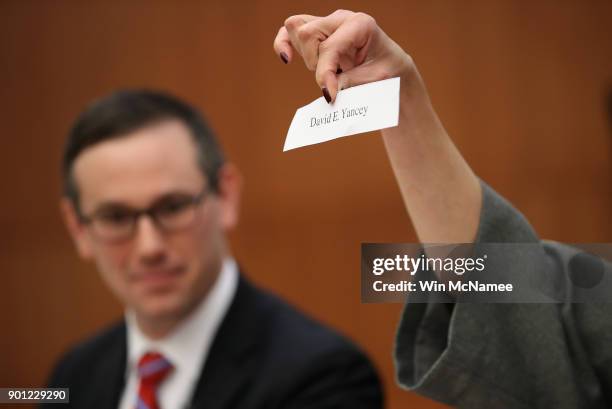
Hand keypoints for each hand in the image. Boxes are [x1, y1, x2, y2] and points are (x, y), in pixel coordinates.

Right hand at [273, 10, 413, 102]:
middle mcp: (341, 18)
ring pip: (296, 28)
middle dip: (314, 62)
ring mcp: (327, 23)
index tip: (330, 96)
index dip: (325, 74)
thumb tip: (327, 88)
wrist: (390, 67)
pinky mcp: (317, 33)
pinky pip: (289, 31)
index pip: (329, 47)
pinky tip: (287, 59)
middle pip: (307, 32)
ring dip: (304, 55)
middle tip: (332, 79)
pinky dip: (283, 43)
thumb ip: (350, 82)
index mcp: (360, 24)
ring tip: (321, 69)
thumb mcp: (374, 79)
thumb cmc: (386, 71)